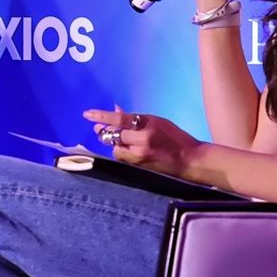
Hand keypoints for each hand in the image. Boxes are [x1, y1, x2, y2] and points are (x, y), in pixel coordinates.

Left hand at [82, 106, 199, 174]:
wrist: (189, 160)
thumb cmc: (175, 138)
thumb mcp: (157, 121)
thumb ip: (135, 118)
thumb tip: (115, 109)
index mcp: (148, 124)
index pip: (119, 119)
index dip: (101, 116)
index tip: (87, 114)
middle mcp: (142, 140)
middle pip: (113, 135)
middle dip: (105, 131)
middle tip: (99, 129)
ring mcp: (139, 155)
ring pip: (115, 148)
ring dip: (115, 143)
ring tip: (124, 140)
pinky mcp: (138, 167)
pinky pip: (122, 157)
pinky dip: (121, 152)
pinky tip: (129, 149)